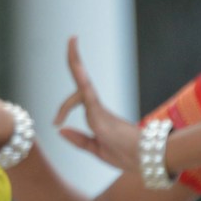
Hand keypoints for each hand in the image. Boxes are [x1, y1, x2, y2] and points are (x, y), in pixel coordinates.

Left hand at [54, 36, 137, 168]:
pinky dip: (81, 78)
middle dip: (74, 60)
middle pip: (80, 80)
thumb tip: (60, 130)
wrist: (143, 161)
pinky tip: (77, 65)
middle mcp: (96, 108)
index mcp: (96, 115)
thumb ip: (79, 139)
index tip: (56, 123)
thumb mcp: (96, 149)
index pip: (78, 99)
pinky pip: (87, 93)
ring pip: (81, 81)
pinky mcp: (99, 113)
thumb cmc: (125, 155)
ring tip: (73, 40)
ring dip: (75, 60)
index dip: (64, 108)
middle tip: (72, 39)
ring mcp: (97, 109)